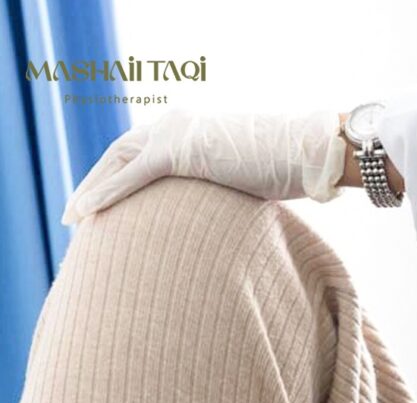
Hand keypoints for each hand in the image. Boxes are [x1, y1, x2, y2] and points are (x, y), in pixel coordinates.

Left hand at [62, 108, 347, 223]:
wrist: (302, 153)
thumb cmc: (286, 171)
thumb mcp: (247, 183)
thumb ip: (227, 194)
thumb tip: (228, 221)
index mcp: (190, 131)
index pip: (141, 152)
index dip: (117, 177)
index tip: (104, 204)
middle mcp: (174, 126)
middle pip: (119, 153)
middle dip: (94, 183)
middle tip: (76, 214)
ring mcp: (174, 134)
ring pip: (116, 161)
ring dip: (90, 190)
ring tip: (72, 219)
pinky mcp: (178, 152)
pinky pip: (131, 174)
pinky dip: (106, 193)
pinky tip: (88, 212)